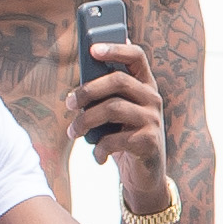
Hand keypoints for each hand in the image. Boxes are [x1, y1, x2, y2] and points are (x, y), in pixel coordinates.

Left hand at [70, 38, 171, 198]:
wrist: (144, 174)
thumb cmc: (122, 135)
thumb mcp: (114, 112)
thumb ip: (103, 93)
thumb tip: (79, 78)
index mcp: (144, 85)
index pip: (136, 56)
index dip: (115, 48)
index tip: (92, 48)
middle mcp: (153, 98)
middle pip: (118, 80)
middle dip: (87, 90)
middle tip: (69, 104)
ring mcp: (153, 120)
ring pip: (113, 108)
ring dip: (86, 121)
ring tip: (73, 132)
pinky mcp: (150, 142)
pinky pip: (116, 139)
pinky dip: (99, 148)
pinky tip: (96, 155)